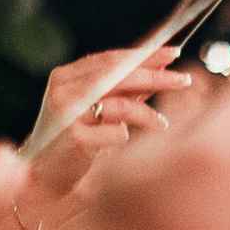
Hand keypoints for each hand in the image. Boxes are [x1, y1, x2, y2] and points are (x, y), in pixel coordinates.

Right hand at [25, 46, 192, 200]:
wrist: (47, 176)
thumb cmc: (77, 140)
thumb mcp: (100, 108)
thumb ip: (125, 89)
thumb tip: (161, 67)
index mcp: (67, 76)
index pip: (111, 59)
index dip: (144, 55)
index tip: (172, 53)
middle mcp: (63, 89)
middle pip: (118, 76)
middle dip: (155, 76)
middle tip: (182, 79)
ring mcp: (66, 112)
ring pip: (120, 104)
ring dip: (147, 115)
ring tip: (162, 125)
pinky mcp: (74, 137)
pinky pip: (116, 133)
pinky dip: (125, 138)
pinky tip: (121, 145)